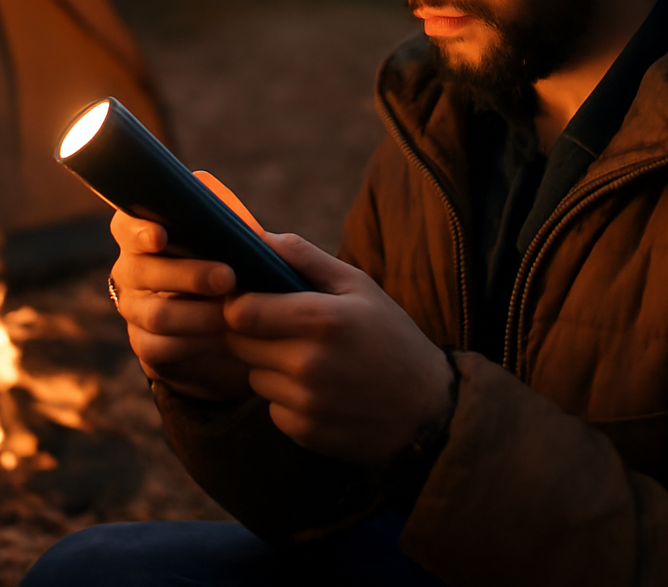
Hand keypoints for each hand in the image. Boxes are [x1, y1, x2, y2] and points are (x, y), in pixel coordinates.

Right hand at [107, 171, 257, 401]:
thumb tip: (266, 243)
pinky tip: (223, 342)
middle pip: (143, 270)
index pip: (127, 225)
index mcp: (146, 232)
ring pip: (155, 314)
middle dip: (188, 275)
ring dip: (198, 315)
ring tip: (232, 315)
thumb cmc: (236, 265)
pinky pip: (158, 347)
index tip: (160, 236)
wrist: (237, 322)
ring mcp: (133, 308)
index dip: (139, 230)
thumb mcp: (248, 244)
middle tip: (227, 277)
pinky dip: (194, 345)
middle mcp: (130, 268)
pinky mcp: (144, 344)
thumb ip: (257, 237)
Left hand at [223, 235, 454, 466]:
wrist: (427, 409)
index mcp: (323, 318)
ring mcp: (307, 401)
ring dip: (270, 368)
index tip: (250, 300)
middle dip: (254, 335)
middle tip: (285, 331)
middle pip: (241, 344)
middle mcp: (310, 362)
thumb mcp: (359, 286)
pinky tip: (320, 391)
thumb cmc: (391, 336)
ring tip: (310, 362)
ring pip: (254, 377)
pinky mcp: (305, 431)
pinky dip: (286, 398)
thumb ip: (305, 257)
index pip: (243, 311)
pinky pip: (272, 407)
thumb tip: (258, 236)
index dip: (239, 303)